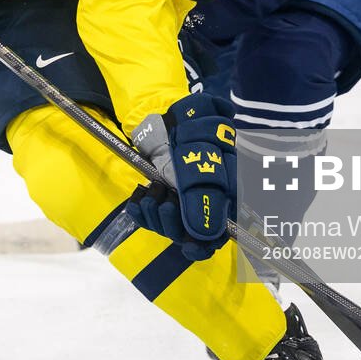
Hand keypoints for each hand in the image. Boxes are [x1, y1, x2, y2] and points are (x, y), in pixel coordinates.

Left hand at [123, 93, 237, 260]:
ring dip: (154, 212)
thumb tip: (202, 236)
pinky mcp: (161, 194)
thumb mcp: (204, 163)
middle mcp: (203, 204)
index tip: (187, 247)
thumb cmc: (196, 134)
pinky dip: (139, 210)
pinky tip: (137, 198)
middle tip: (164, 199)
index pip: (215, 237)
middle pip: (187, 235)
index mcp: (223, 200)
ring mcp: (181, 200)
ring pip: (166, 226)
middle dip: (171, 223)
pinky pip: (148, 216)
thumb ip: (204, 199)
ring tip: (152, 188)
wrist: (172, 113)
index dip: (202, 247)